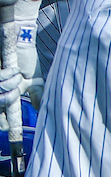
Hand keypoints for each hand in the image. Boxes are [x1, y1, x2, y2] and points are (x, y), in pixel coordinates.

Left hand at [0, 0, 41, 121]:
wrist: (20, 39)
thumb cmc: (25, 58)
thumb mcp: (33, 78)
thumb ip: (37, 93)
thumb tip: (41, 108)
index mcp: (6, 97)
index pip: (3, 119)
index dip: (6, 128)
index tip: (10, 137)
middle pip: (0, 108)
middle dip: (10, 98)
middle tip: (16, 85)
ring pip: (1, 95)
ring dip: (11, 83)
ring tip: (15, 72)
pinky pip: (0, 81)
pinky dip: (8, 75)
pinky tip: (10, 68)